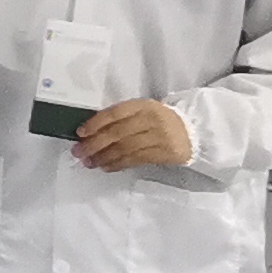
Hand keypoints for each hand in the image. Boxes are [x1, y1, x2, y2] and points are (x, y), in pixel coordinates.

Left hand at [75, 99, 193, 171]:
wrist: (193, 131)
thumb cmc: (160, 121)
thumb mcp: (143, 112)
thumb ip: (121, 119)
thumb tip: (90, 133)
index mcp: (143, 105)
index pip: (115, 113)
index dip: (96, 123)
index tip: (80, 133)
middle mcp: (151, 120)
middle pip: (118, 133)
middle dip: (95, 144)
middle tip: (79, 152)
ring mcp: (159, 137)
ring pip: (125, 149)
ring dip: (104, 157)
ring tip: (89, 163)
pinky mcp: (164, 153)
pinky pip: (136, 160)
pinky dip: (118, 164)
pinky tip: (106, 167)